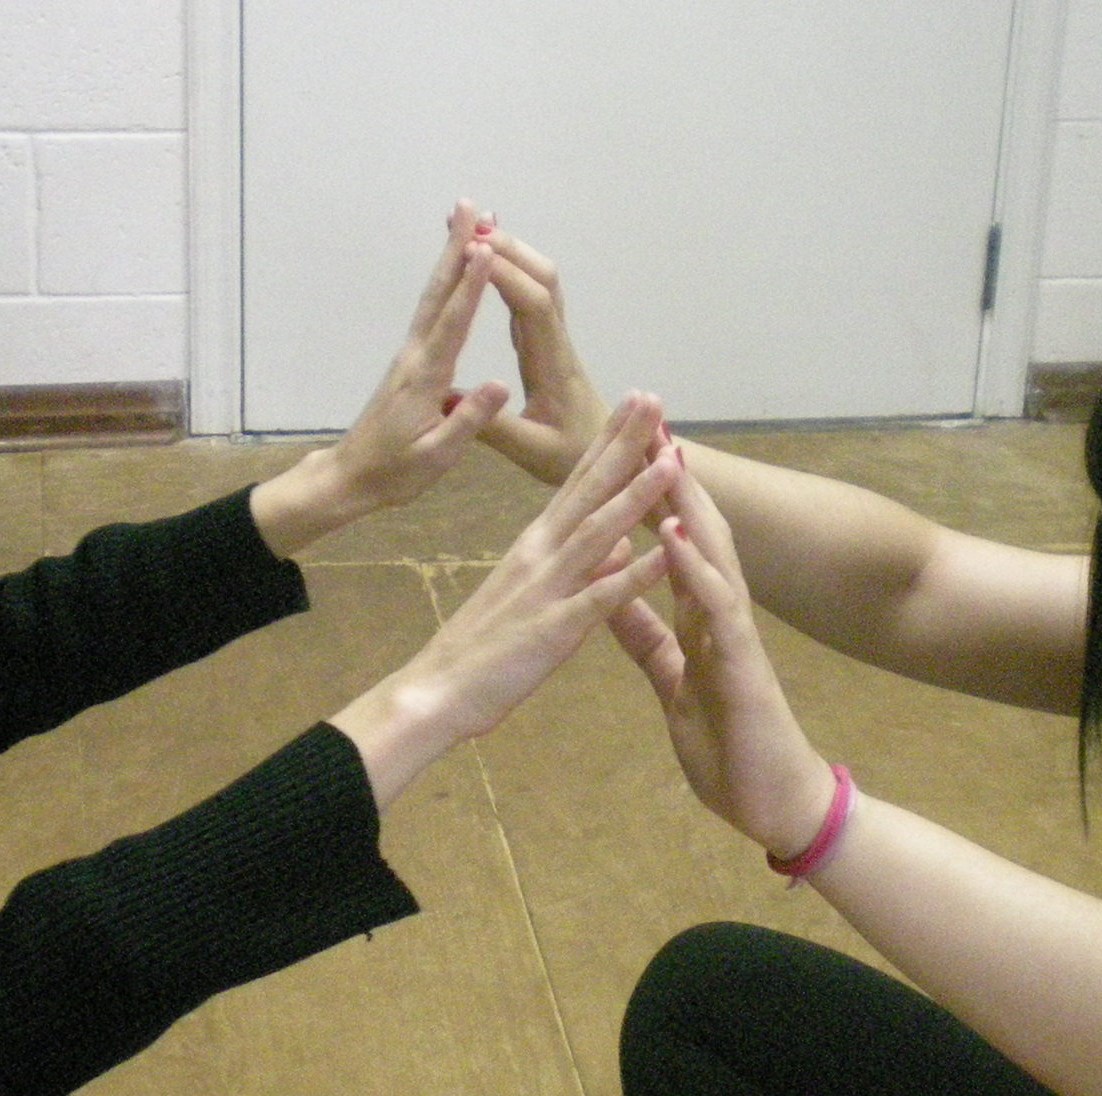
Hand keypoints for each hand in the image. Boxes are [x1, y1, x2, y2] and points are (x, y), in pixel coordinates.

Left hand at [250, 200, 509, 555]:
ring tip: (464, 224)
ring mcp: (409, 357)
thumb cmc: (395, 473)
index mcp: (426, 378)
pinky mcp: (408, 363)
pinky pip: (430, 313)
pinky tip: (454, 275)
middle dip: (455, 249)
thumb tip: (500, 384)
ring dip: (449, 259)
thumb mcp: (435, 456)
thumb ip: (468, 420)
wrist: (350, 476)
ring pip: (432, 298)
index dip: (471, 286)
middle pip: (438, 294)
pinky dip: (445, 285)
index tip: (485, 248)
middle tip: (468, 207)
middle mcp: (415, 357)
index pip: (454, 323)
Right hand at [331, 393, 680, 809]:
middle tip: (653, 398)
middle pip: (589, 489)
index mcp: (535, 545)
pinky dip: (634, 574)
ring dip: (637, 495)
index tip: (635, 405)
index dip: (608, 441)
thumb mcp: (532, 597)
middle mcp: (540, 554)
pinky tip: (666, 552)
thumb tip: (621, 544)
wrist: (435, 691)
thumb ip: (578, 567)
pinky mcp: (553, 629)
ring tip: (672, 459)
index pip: (578, 481)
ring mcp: (547, 588)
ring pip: (599, 532)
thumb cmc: (482, 648)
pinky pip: (600, 598)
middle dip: (624, 443)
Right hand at [472, 225, 611, 484]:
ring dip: (509, 252)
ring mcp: (555, 342)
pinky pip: (530, 299)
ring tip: (470, 229)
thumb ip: (494, 428)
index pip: (535, 306)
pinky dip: (508, 274)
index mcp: (554, 365)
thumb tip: (446, 399)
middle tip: (465, 221)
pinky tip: (486, 264)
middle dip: (506, 246)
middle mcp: (557, 344)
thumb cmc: (574, 457)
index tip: (471, 252)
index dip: (505, 274)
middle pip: (542, 279)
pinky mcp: (548, 347)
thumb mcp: (532, 451)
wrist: (617, 459)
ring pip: (539, 283)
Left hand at [609, 467, 836, 860]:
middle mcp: (720, 614)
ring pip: (713, 555)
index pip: (674, 543)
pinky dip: (696, 567)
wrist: (774, 808)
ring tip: (666, 453)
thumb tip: (612, 597)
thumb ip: (647, 638)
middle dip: (672, 480)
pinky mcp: (745, 665)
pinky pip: (719, 607)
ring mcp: (736, 635)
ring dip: (689, 504)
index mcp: (698, 618)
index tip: (627, 448)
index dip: (651, 498)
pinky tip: (678, 532)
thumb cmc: (729, 746)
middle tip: (649, 422)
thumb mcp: (673, 681)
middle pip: (696, 531)